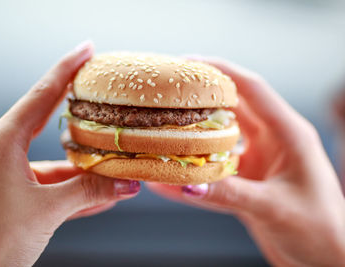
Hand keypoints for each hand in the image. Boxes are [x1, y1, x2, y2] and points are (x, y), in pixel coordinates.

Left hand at [0, 41, 139, 266]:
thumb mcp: (47, 210)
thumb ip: (89, 191)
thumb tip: (126, 184)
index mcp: (0, 142)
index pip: (41, 94)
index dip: (67, 69)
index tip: (86, 50)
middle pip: (47, 128)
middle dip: (81, 126)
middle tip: (106, 112)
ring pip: (50, 164)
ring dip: (81, 172)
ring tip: (114, 174)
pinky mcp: (4, 196)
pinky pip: (43, 186)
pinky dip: (67, 190)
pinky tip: (96, 197)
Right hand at [147, 56, 344, 265]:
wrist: (327, 259)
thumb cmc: (321, 231)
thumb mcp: (275, 208)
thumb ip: (231, 194)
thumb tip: (189, 184)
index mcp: (289, 133)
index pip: (252, 89)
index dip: (221, 72)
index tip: (189, 63)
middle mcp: (272, 141)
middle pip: (231, 107)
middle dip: (200, 97)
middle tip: (167, 93)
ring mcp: (258, 159)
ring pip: (219, 136)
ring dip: (193, 132)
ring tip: (162, 126)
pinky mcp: (247, 180)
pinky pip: (214, 169)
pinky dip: (192, 171)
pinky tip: (170, 176)